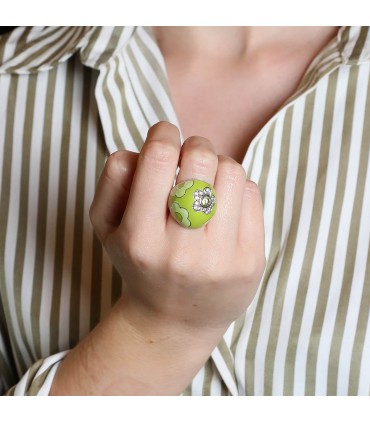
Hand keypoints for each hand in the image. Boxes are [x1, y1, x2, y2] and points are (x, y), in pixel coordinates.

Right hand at [51, 121, 264, 394]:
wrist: (176, 319)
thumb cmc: (140, 265)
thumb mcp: (107, 229)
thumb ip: (112, 183)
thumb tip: (138, 148)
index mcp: (139, 239)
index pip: (158, 160)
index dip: (163, 134)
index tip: (164, 136)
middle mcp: (182, 251)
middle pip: (201, 159)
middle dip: (194, 146)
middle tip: (188, 159)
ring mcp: (222, 258)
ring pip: (231, 171)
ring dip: (218, 165)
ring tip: (207, 183)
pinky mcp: (251, 261)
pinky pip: (252, 194)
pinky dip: (236, 188)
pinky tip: (223, 206)